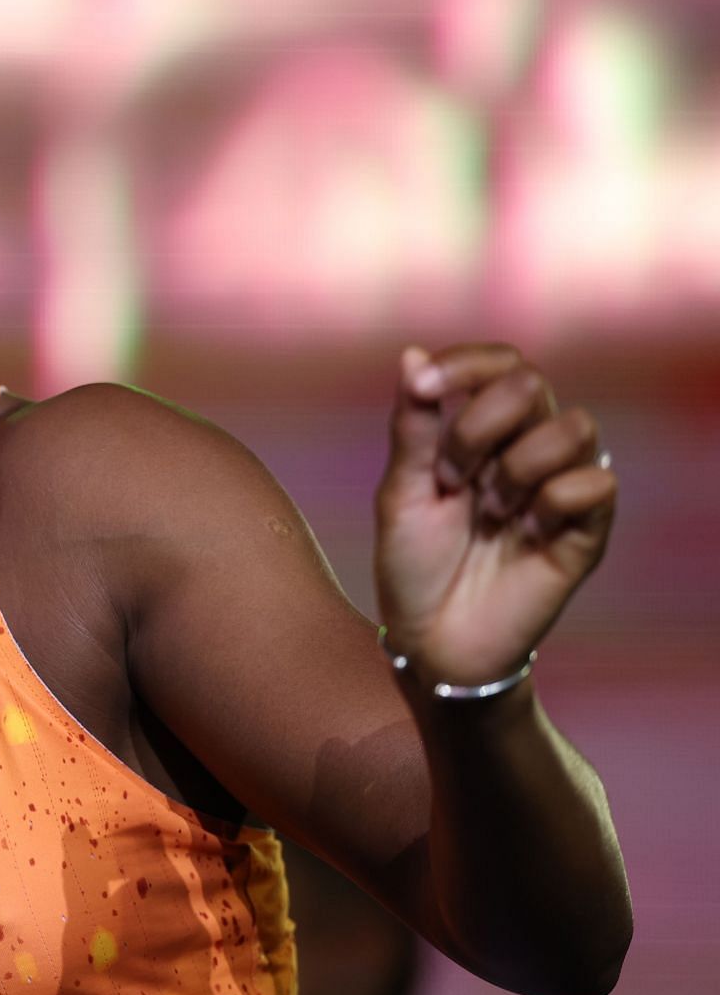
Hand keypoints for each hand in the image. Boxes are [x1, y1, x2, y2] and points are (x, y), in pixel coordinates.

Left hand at [374, 342, 616, 686]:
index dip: (468, 363)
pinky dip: (551, 502)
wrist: (431, 639)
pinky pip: (594, 483)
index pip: (501, 364)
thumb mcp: (400, 492)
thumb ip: (412, 427)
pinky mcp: (587, 530)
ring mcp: (561, 487)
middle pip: (531, 383)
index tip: (425, 386)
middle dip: (477, 426)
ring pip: (573, 427)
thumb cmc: (412, 563)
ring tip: (490, 512)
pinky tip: (525, 533)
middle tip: (450, 478)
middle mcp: (528, 448)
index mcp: (484, 431)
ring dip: (515, 466)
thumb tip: (411, 355)